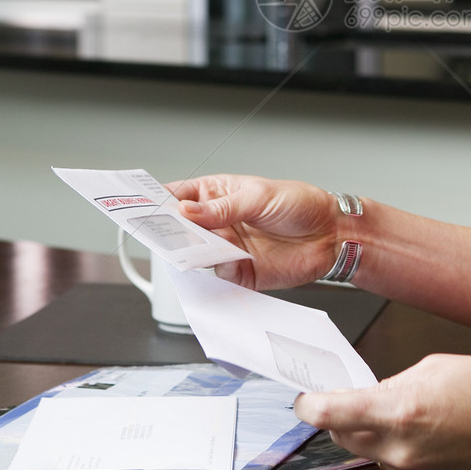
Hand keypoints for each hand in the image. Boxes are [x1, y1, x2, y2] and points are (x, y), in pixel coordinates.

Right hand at [168, 174, 338, 288]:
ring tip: (189, 249)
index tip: (139, 206)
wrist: (331, 235)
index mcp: (218, 194)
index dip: (157, 201)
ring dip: (190, 253)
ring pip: (195, 254)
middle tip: (158, 232)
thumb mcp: (259, 197)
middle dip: (167, 231)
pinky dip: (215, 272)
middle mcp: (217, 223)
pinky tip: (222, 264)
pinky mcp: (239, 272)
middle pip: (180, 229)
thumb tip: (186, 210)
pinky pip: (217, 275)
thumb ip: (221, 208)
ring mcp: (227, 248)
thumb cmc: (300, 205)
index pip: (179, 197)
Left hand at [295, 353, 470, 469]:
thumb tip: (373, 394)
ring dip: (374, 431)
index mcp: (399, 412)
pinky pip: (397, 465)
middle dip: (342, 415)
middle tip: (352, 393)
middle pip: (343, 436)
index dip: (309, 405)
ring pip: (371, 451)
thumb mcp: (435, 366)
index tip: (305, 397)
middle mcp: (401, 450)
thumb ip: (393, 383)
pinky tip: (427, 429)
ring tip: (408, 407)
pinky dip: (400, 447)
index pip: (328, 414)